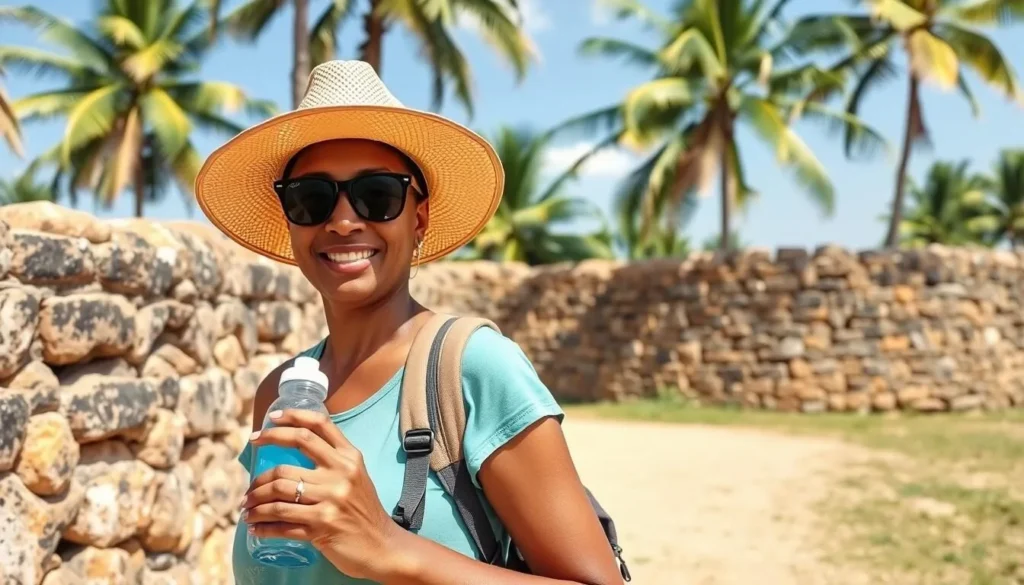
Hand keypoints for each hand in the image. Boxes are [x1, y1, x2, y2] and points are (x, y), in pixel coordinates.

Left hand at [241, 409, 400, 580]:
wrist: (381, 546)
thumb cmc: (363, 510)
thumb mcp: (356, 476)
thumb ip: (332, 460)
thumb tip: (292, 445)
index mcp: (349, 457)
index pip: (318, 425)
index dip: (291, 417)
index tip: (269, 420)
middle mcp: (340, 474)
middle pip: (290, 456)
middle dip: (261, 462)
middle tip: (247, 472)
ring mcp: (330, 500)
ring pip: (278, 491)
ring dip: (255, 500)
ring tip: (247, 506)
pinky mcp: (320, 527)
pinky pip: (281, 521)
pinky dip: (263, 525)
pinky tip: (255, 527)